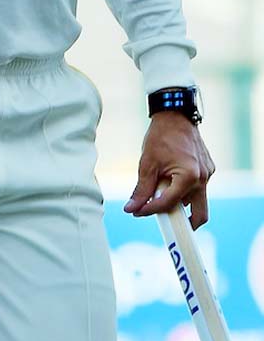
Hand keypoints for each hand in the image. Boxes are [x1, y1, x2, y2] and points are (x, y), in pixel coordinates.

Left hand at [124, 112, 214, 228]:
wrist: (175, 116)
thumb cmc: (161, 137)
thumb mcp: (147, 164)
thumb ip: (141, 189)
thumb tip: (132, 208)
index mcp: (189, 177)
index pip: (169, 204)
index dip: (151, 210)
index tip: (137, 212)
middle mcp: (203, 178)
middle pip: (199, 214)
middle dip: (184, 224)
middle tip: (165, 224)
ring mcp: (208, 174)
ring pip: (197, 201)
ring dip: (180, 203)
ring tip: (159, 194)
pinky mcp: (208, 169)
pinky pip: (198, 188)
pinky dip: (183, 190)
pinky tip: (169, 182)